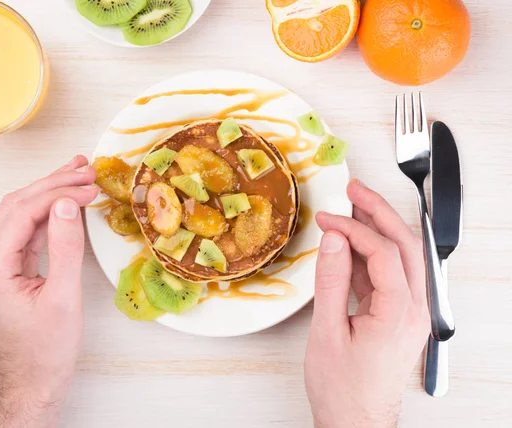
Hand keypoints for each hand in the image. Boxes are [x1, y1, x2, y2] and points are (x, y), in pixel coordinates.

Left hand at [0, 156, 97, 427]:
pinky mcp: (6, 273)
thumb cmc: (46, 351)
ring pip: (19, 217)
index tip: (89, 185)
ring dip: (48, 194)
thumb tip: (67, 203)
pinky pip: (24, 234)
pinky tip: (66, 205)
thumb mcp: (63, 298)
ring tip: (78, 176)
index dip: (57, 193)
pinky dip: (47, 216)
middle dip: (52, 184)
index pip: (21, 212)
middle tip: (85, 169)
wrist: (32, 385)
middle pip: (16, 208)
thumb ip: (65, 247)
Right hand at [305, 180, 429, 427]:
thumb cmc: (343, 388)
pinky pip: (387, 276)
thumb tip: (334, 240)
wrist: (355, 422)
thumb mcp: (328, 332)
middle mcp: (413, 309)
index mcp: (399, 313)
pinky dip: (368, 256)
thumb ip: (332, 281)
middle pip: (405, 245)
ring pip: (400, 257)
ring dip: (377, 230)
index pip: (383, 252)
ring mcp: (408, 312)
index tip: (328, 220)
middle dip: (380, 212)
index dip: (354, 229)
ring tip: (351, 209)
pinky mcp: (397, 316)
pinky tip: (348, 247)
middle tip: (355, 190)